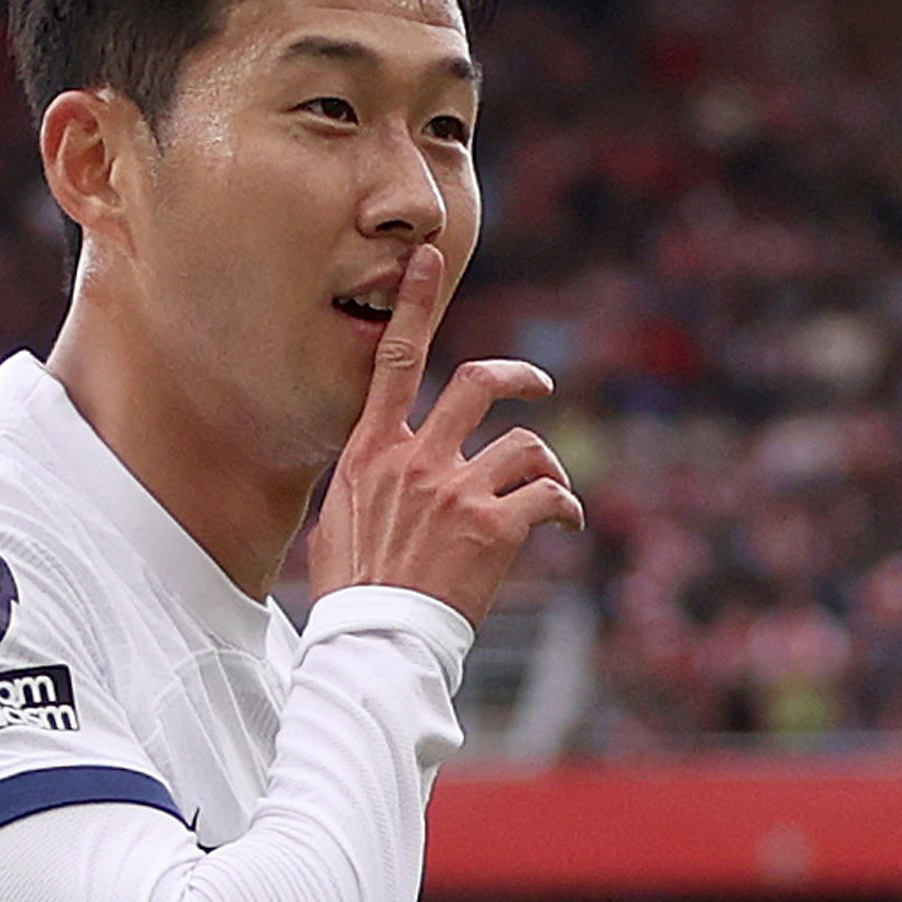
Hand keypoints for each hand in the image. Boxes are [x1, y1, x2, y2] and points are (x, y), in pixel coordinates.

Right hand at [309, 243, 583, 627]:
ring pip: (525, 447)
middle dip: (517, 378)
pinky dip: (565, 507)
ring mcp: (457, 493)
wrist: (374, 640)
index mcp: (372, 454)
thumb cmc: (350, 593)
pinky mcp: (494, 529)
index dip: (413, 305)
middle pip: (477, 383)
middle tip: (537, 389)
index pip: (393, 363)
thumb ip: (364, 485)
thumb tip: (374, 477)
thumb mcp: (336, 524)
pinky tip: (565, 523)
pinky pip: (549, 498)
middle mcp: (416, 462)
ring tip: (551, 492)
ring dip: (546, 466)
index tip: (427, 261)